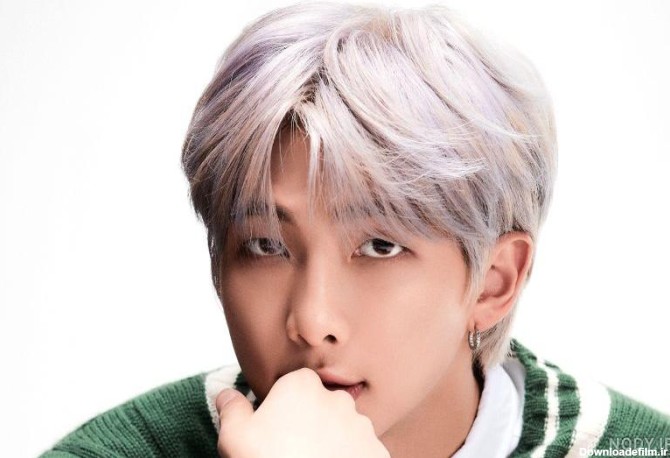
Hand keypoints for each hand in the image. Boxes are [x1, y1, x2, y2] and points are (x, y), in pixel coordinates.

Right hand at [216, 368, 389, 457]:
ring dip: (331, 442)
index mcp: (302, 385)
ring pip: (342, 428)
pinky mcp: (376, 451)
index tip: (272, 430)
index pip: (292, 387)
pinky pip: (360, 451)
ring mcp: (361, 425)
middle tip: (290, 451)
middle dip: (308, 423)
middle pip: (319, 406)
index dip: (281, 408)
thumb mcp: (236, 436)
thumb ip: (232, 409)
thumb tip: (226, 395)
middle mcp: (337, 398)